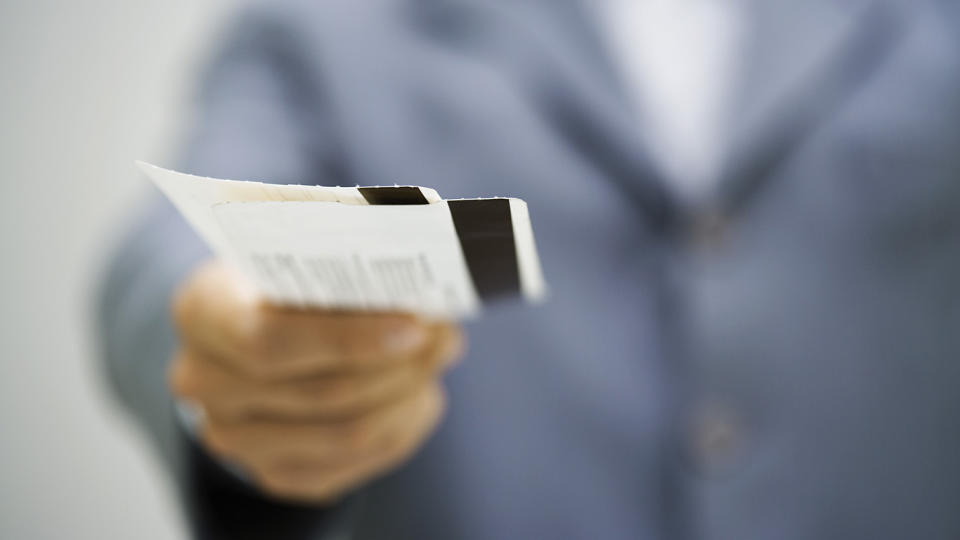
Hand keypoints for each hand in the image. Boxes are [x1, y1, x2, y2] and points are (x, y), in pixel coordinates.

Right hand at [168, 260, 462, 503]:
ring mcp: (234, 437)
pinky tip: (419, 394)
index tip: (414, 324)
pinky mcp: (274, 473)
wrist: (252, 335)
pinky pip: (354, 462)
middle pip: (320, 391)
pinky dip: (401, 427)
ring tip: (439, 358)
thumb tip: (426, 301)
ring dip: (407, 395)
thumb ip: (348, 271)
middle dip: (398, 365)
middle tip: (446, 335)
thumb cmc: (285, 282)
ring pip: (345, 433)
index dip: (348, 338)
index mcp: (202, 312)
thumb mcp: (300, 255)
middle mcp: (203, 382)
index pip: (270, 339)